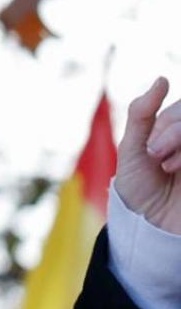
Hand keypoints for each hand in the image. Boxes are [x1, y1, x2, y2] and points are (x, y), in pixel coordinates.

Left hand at [114, 77, 180, 234]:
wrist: (149, 229)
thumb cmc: (139, 190)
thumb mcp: (133, 150)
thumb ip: (143, 114)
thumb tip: (163, 78)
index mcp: (176, 131)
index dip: (168, 125)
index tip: (152, 152)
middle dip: (176, 132)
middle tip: (159, 159)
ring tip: (169, 168)